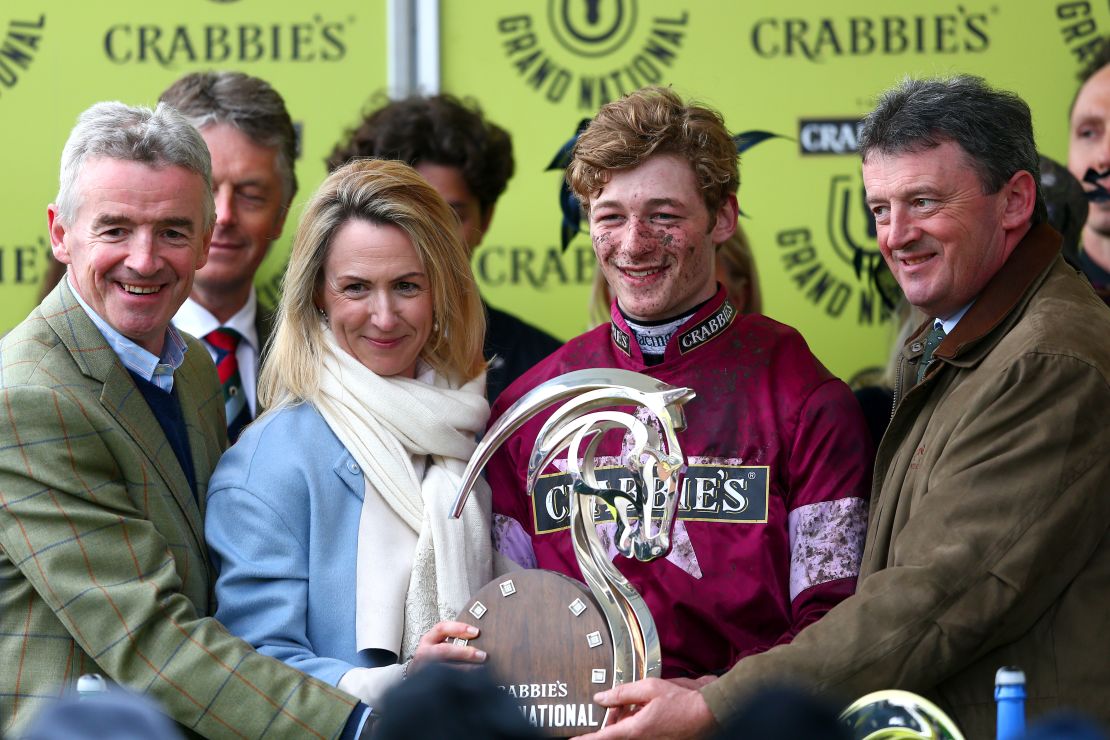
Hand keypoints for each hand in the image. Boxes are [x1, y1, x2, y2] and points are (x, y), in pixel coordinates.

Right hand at [410, 620, 485, 673]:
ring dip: (464, 668)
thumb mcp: (438, 643)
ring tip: (479, 668)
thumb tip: (478, 637)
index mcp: (428, 639)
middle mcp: (425, 652)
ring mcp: (425, 668)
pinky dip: (459, 680)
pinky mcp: (429, 681)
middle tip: (481, 655)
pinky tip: (470, 680)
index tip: (476, 632)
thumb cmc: (433, 656)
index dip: (459, 628)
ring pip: (444, 668)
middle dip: (464, 652)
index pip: (442, 628)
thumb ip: (453, 639)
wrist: (416, 677)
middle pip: (444, 650)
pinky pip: (445, 680)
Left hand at [581, 678, 717, 739]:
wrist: (708, 713)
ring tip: (631, 704)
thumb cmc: (683, 701)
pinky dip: (635, 723)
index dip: (587, 739)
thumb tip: (601, 698)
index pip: (604, 737)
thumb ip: (622, 693)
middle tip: (613, 704)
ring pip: (627, 734)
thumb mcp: (649, 688)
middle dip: (610, 720)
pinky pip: (639, 734)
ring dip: (623, 721)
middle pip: (615, 734)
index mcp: (636, 730)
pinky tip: (643, 710)